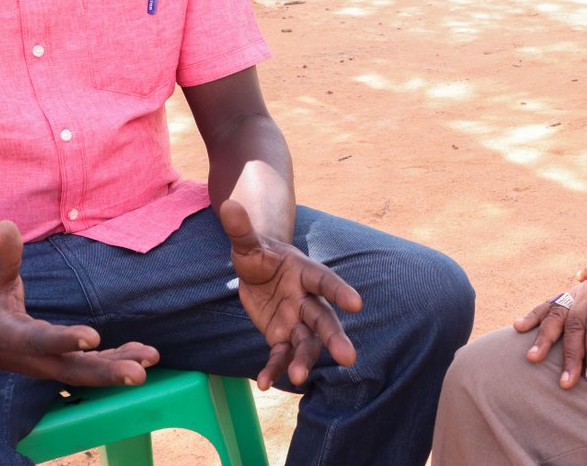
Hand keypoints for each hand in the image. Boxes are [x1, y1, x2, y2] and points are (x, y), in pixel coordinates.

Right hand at [0, 221, 158, 384]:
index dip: (65, 340)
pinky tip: (143, 355)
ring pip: (85, 372)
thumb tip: (6, 224)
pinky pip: (89, 366)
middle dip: (106, 372)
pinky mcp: (57, 364)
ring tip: (150, 360)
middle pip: (72, 370)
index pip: (41, 341)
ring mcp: (47, 365)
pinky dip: (115, 360)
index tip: (93, 337)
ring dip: (117, 367)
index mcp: (12, 337)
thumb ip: (4, 255)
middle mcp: (33, 358)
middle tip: (138, 374)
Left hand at [220, 199, 362, 389]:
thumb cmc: (258, 253)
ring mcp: (296, 320)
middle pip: (324, 319)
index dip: (340, 291)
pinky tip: (264, 382)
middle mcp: (306, 299)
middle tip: (348, 358)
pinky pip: (281, 354)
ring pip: (307, 342)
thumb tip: (229, 204)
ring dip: (305, 360)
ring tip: (299, 377)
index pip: (324, 281)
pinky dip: (275, 368)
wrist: (256, 269)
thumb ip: (241, 229)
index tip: (357, 304)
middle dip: (334, 337)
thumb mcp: (246, 242)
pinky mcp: (281, 336)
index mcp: (304, 272)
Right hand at [512, 274, 586, 388]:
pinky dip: (535, 314)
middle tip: (566, 382)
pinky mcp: (574, 292)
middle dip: (569, 353)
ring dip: (544, 336)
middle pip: (575, 323)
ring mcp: (580, 289)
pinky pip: (552, 303)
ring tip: (533, 358)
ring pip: (558, 312)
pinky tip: (519, 327)